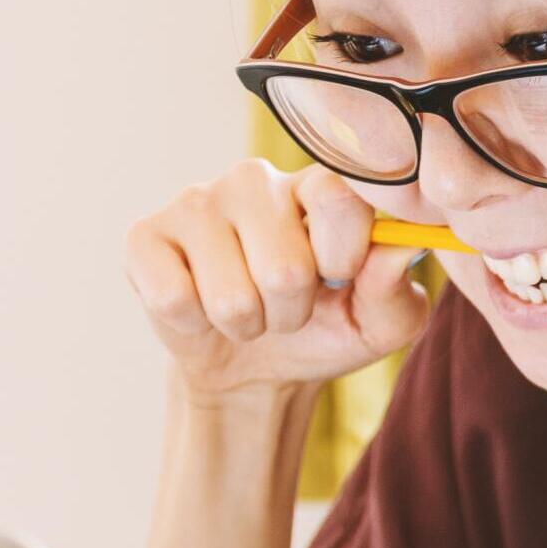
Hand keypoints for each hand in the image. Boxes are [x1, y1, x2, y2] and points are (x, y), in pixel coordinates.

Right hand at [124, 159, 429, 402]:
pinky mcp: (145, 236)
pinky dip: (195, 324)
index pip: (338, 198)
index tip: (340, 277)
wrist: (255, 368)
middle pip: (284, 267)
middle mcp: (256, 180)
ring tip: (248, 311)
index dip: (343, 256)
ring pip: (231, 295)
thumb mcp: (379, 323)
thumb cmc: (325, 329)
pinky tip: (199, 306)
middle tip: (286, 307)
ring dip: (247, 324)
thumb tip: (401, 248)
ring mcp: (196, 202)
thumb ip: (396, 288)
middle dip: (292, 311)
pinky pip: (174, 298)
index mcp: (319, 186)